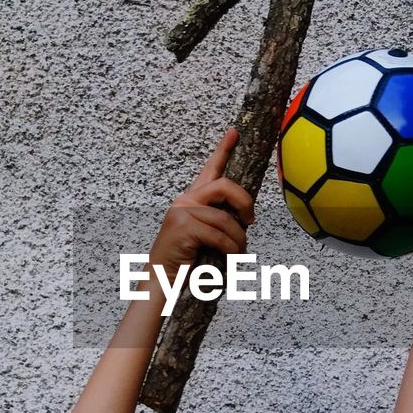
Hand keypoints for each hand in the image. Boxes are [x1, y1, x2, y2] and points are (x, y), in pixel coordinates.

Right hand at [148, 127, 255, 281]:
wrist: (163, 281)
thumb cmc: (186, 260)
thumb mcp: (205, 235)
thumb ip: (218, 220)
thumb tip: (245, 217)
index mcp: (191, 199)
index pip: (210, 169)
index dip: (223, 149)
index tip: (235, 131)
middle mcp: (185, 200)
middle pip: (225, 186)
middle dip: (245, 202)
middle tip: (250, 220)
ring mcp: (182, 212)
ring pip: (225, 218)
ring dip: (238, 239)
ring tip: (238, 251)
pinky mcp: (183, 227)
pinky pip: (219, 235)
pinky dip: (230, 249)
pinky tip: (230, 257)